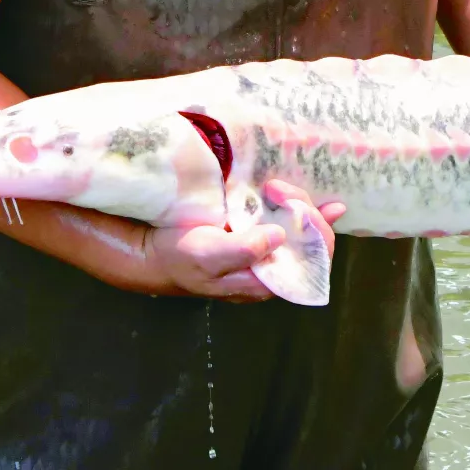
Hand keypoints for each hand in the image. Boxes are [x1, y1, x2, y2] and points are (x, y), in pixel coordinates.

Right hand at [149, 182, 346, 301]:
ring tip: (277, 187)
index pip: (314, 262)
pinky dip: (292, 205)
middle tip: (276, 188)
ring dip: (299, 205)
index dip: (316, 232)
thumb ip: (244, 250)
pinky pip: (285, 221)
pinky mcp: (254, 236)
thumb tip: (280, 236)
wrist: (154, 252)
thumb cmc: (180, 257)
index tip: (294, 204)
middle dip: (305, 211)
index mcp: (267, 282)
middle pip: (312, 242)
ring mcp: (265, 252)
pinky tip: (297, 193)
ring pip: (301, 230)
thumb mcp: (208, 254)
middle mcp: (273, 270)